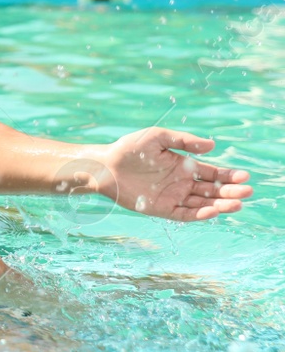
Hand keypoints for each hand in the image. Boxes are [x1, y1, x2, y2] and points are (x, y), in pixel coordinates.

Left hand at [88, 128, 251, 220]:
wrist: (104, 165)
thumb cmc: (129, 148)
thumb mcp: (158, 137)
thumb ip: (184, 141)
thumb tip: (212, 146)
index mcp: (184, 166)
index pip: (213, 173)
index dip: (229, 176)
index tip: (244, 177)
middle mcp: (181, 183)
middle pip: (212, 190)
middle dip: (230, 191)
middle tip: (247, 191)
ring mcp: (172, 197)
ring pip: (202, 203)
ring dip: (220, 205)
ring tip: (237, 204)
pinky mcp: (161, 209)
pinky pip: (184, 214)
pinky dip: (199, 214)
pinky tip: (213, 211)